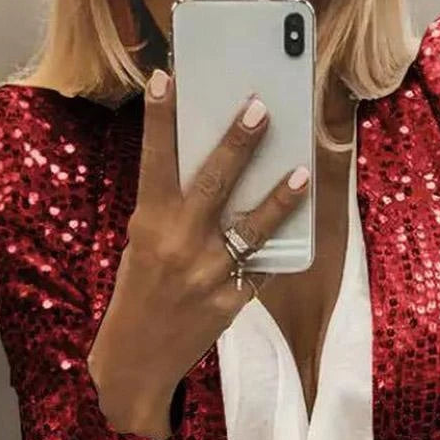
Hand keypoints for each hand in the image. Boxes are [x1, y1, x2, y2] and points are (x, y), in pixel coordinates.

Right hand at [86, 67, 310, 439]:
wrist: (137, 361)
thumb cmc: (137, 293)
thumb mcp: (141, 245)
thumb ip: (169, 211)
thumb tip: (212, 173)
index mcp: (149, 226)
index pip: (155, 163)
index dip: (159, 120)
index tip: (166, 79)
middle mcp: (179, 246)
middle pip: (212, 184)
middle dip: (237, 144)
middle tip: (259, 107)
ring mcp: (207, 275)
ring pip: (250, 228)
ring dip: (279, 199)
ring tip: (302, 172)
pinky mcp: (230, 302)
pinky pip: (261, 267)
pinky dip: (278, 247)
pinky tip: (299, 225)